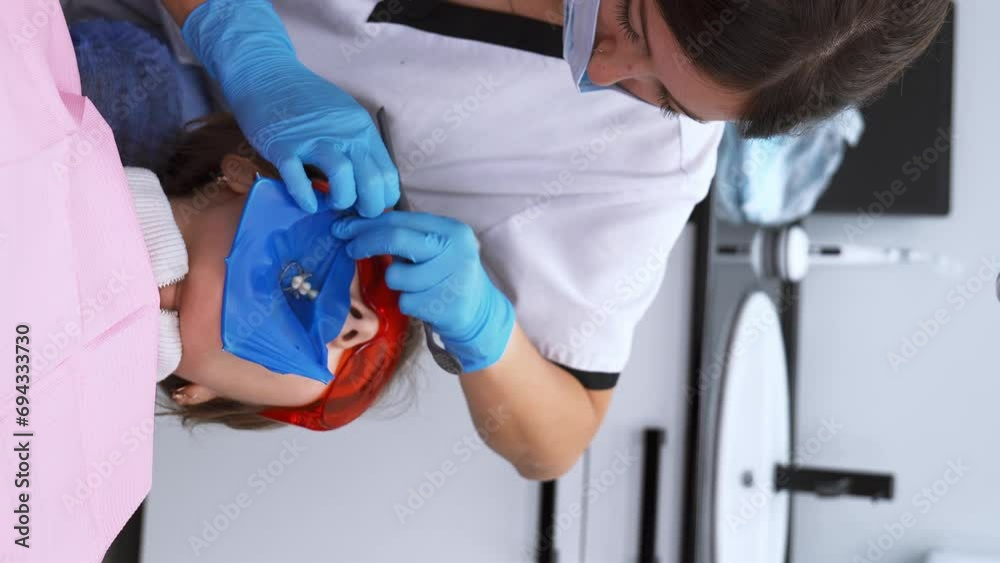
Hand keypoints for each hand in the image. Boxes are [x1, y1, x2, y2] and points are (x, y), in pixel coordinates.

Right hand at [182, 0, 398, 214]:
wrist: (266, 73)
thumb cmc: (305, 100)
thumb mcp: (343, 117)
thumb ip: (356, 144)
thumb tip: (369, 181)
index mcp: (361, 129)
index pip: (388, 174)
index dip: (383, 198)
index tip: (370, 206)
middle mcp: (343, 134)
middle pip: (371, 180)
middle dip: (368, 208)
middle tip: (355, 213)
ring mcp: (313, 139)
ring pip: (343, 177)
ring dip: (341, 200)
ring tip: (332, 205)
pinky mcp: (284, 145)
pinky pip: (298, 177)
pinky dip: (305, 196)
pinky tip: (308, 204)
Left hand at [331, 212, 515, 371]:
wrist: (479, 313)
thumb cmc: (449, 275)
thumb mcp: (439, 248)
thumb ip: (409, 235)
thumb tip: (360, 225)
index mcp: (452, 231)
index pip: (400, 220)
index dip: (367, 223)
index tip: (345, 228)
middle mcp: (454, 250)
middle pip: (395, 239)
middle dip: (365, 243)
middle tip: (349, 248)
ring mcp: (449, 279)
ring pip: (395, 276)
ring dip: (395, 282)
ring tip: (416, 285)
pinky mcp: (441, 305)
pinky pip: (404, 301)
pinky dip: (407, 302)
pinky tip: (425, 301)